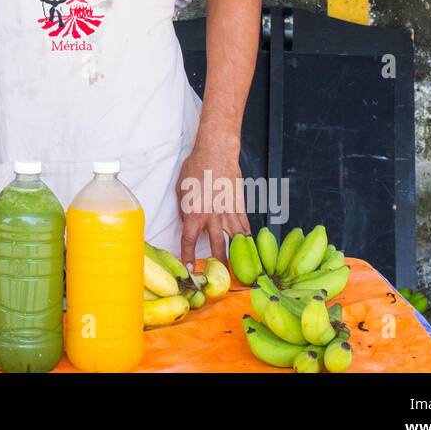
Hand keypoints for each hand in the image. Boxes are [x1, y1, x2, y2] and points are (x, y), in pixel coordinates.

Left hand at [176, 130, 251, 266]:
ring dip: (237, 256)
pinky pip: (245, 227)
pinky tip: (249, 248)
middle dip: (217, 265)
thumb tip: (188, 222)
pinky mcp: (240, 206)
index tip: (189, 270)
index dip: (188, 258)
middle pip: (217, 248)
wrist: (217, 152)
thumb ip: (185, 209)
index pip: (189, 242)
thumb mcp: (181, 189)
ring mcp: (229, 213)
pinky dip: (247, 239)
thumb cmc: (195, 168)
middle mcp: (212, 217)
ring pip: (236, 241)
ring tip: (240, 269)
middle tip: (219, 277)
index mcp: (194, 214)